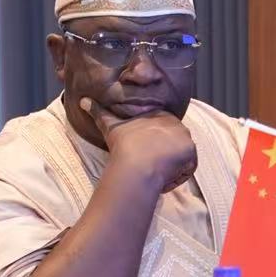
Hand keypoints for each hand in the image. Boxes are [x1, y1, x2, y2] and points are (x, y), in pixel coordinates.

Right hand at [81, 98, 196, 193]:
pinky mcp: (192, 153)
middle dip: (165, 154)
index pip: (164, 131)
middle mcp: (178, 123)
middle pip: (175, 143)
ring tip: (155, 171)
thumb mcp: (110, 125)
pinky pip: (187, 168)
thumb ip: (99, 111)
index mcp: (162, 115)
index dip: (155, 144)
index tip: (144, 153)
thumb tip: (83, 100)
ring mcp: (187, 138)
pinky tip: (163, 176)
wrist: (137, 164)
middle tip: (150, 164)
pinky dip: (177, 175)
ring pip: (181, 156)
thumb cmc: (124, 144)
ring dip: (171, 165)